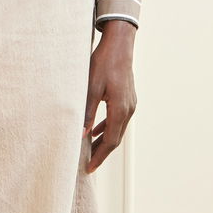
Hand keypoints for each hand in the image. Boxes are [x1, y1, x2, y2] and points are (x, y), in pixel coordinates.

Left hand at [82, 19, 136, 173]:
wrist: (119, 44)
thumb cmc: (104, 63)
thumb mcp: (91, 88)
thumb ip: (87, 113)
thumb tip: (82, 134)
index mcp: (120, 109)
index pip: (110, 141)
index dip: (99, 156)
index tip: (89, 167)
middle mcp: (129, 109)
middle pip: (115, 139)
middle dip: (102, 153)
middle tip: (88, 164)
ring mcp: (130, 104)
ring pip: (117, 130)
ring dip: (104, 142)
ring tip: (90, 152)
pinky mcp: (127, 99)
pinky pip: (118, 120)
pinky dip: (107, 128)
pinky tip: (96, 132)